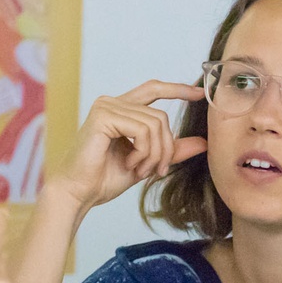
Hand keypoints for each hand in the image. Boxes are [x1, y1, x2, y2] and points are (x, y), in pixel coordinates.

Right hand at [49, 81, 205, 211]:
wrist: (79, 193)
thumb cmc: (104, 179)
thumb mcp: (147, 162)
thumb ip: (170, 150)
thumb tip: (203, 142)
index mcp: (120, 109)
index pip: (153, 89)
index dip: (177, 89)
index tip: (200, 93)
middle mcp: (112, 102)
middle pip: (160, 116)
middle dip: (166, 147)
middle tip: (157, 171)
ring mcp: (106, 107)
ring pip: (155, 124)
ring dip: (154, 154)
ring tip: (140, 171)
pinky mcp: (103, 116)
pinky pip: (142, 130)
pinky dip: (143, 152)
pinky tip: (130, 164)